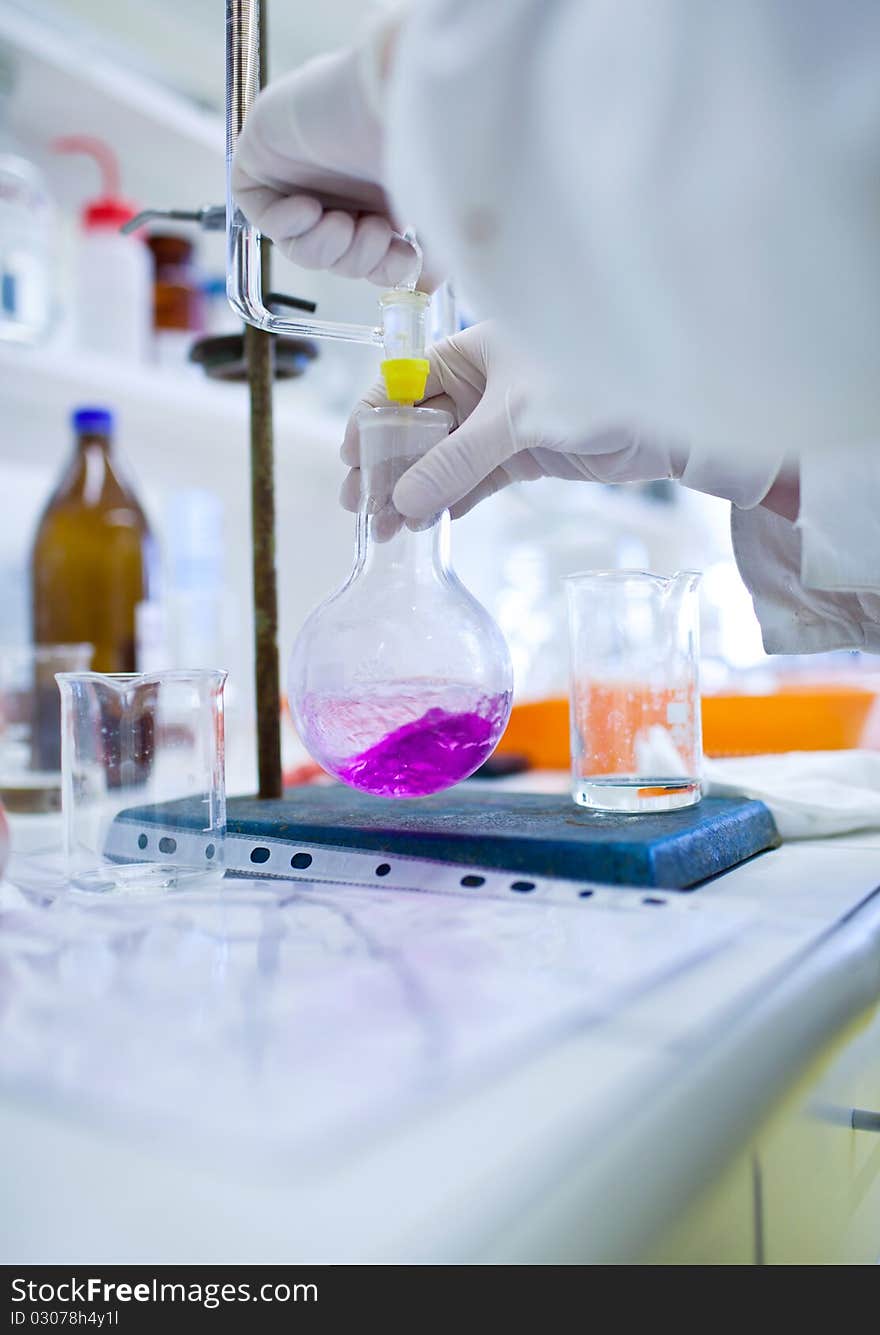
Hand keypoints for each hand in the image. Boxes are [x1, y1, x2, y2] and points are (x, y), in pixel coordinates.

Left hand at [231, 27, 420, 286]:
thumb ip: (432, 252)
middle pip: (338, 256)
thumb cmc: (420, 138)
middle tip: (376, 234)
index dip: (386, 269)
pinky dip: (287, 224)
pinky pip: (262, 216)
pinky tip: (309, 208)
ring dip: (326, 248)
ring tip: (345, 224)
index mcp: (384, 190)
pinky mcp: (260, 157)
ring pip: (301, 246)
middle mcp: (344, 181)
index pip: (374, 253)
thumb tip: (426, 285)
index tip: (406, 264)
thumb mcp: (433, 209)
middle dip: (358, 258)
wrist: (390, 88)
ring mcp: (301, 170)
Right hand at [341, 322, 685, 519]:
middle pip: (416, 426)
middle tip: (359, 507)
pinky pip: (471, 480)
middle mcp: (480, 382)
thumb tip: (402, 500)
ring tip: (387, 530)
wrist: (672, 422)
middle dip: (386, 465)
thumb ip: (457, 460)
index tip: (352, 461)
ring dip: (414, 491)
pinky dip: (448, 501)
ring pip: (441, 459)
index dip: (373, 421)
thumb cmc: (597, 389)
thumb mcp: (517, 421)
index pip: (403, 384)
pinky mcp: (522, 456)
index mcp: (471, 350)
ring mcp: (500, 422)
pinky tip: (425, 524)